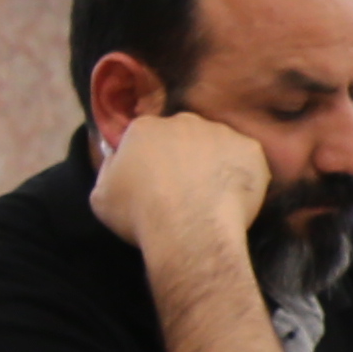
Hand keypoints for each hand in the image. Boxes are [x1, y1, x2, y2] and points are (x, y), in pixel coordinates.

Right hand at [88, 112, 274, 265]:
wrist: (189, 230)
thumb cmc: (140, 215)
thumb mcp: (102, 195)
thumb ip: (110, 170)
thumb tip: (118, 158)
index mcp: (144, 128)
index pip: (149, 136)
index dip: (154, 159)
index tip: (158, 180)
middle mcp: (183, 121)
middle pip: (185, 135)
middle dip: (186, 156)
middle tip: (188, 188)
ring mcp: (220, 132)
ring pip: (218, 144)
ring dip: (216, 162)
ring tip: (213, 195)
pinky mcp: (250, 148)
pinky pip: (247, 159)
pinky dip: (244, 174)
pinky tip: (235, 196)